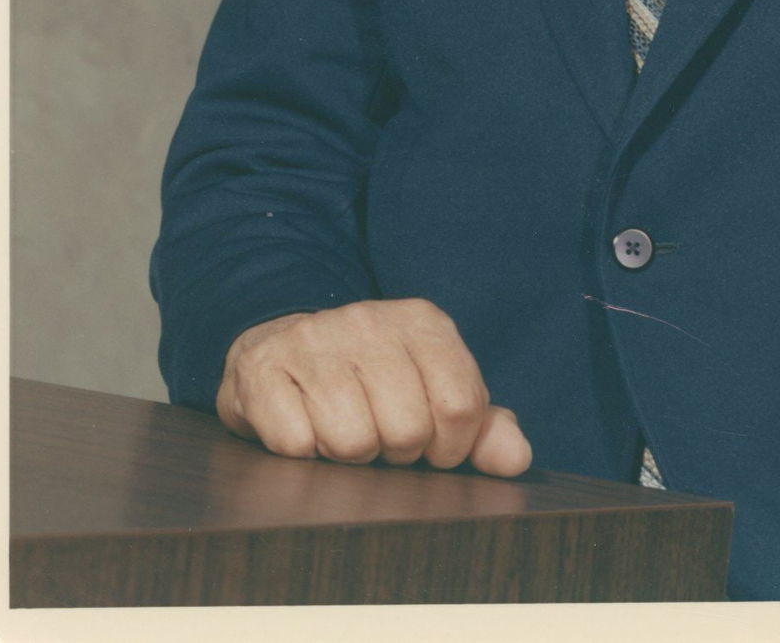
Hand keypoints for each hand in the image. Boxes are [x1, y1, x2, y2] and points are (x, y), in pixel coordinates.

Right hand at [216, 298, 532, 475]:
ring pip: (351, 441)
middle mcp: (370, 320)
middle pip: (407, 430)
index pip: (460, 406)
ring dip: (347, 456)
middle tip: (379, 436)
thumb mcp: (433, 391)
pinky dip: (301, 452)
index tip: (430, 447)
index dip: (449, 448)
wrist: (284, 343)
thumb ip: (483, 427)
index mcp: (423, 323)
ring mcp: (314, 339)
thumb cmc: (372, 381)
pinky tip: (303, 426)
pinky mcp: (263, 367)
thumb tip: (517, 460)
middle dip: (395, 454)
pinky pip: (295, 443)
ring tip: (340, 430)